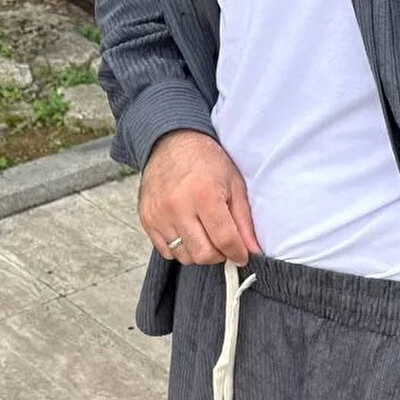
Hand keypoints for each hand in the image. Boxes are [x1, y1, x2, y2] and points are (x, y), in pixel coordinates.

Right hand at [139, 130, 260, 265]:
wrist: (172, 142)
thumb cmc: (206, 161)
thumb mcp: (234, 184)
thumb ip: (244, 220)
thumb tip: (252, 250)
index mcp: (204, 195)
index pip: (224, 240)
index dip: (237, 253)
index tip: (241, 255)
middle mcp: (178, 207)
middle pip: (203, 254)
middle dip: (218, 255)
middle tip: (222, 242)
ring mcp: (159, 215)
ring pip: (184, 256)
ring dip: (198, 251)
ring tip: (204, 233)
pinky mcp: (147, 219)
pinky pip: (166, 251)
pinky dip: (180, 248)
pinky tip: (187, 231)